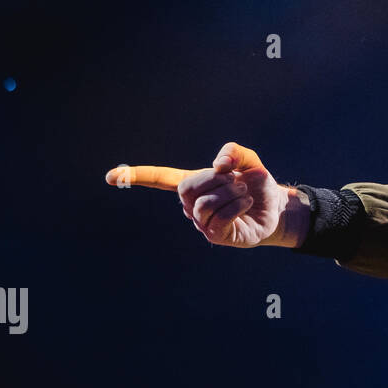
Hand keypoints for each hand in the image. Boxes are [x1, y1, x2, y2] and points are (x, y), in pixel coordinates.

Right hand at [104, 142, 304, 247]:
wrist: (276, 207)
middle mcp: (191, 204)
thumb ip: (233, 151)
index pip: (160, 179)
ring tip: (244, 192)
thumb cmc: (256, 184)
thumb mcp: (248, 159)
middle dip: (215, 179)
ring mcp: (201, 222)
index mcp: (193, 183)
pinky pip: (217, 218)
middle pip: (186, 188)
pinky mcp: (215, 235)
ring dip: (230, 192)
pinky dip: (236, 205)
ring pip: (203, 204)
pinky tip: (246, 203)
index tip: (111, 176)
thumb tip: (217, 164)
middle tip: (237, 180)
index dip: (137, 176)